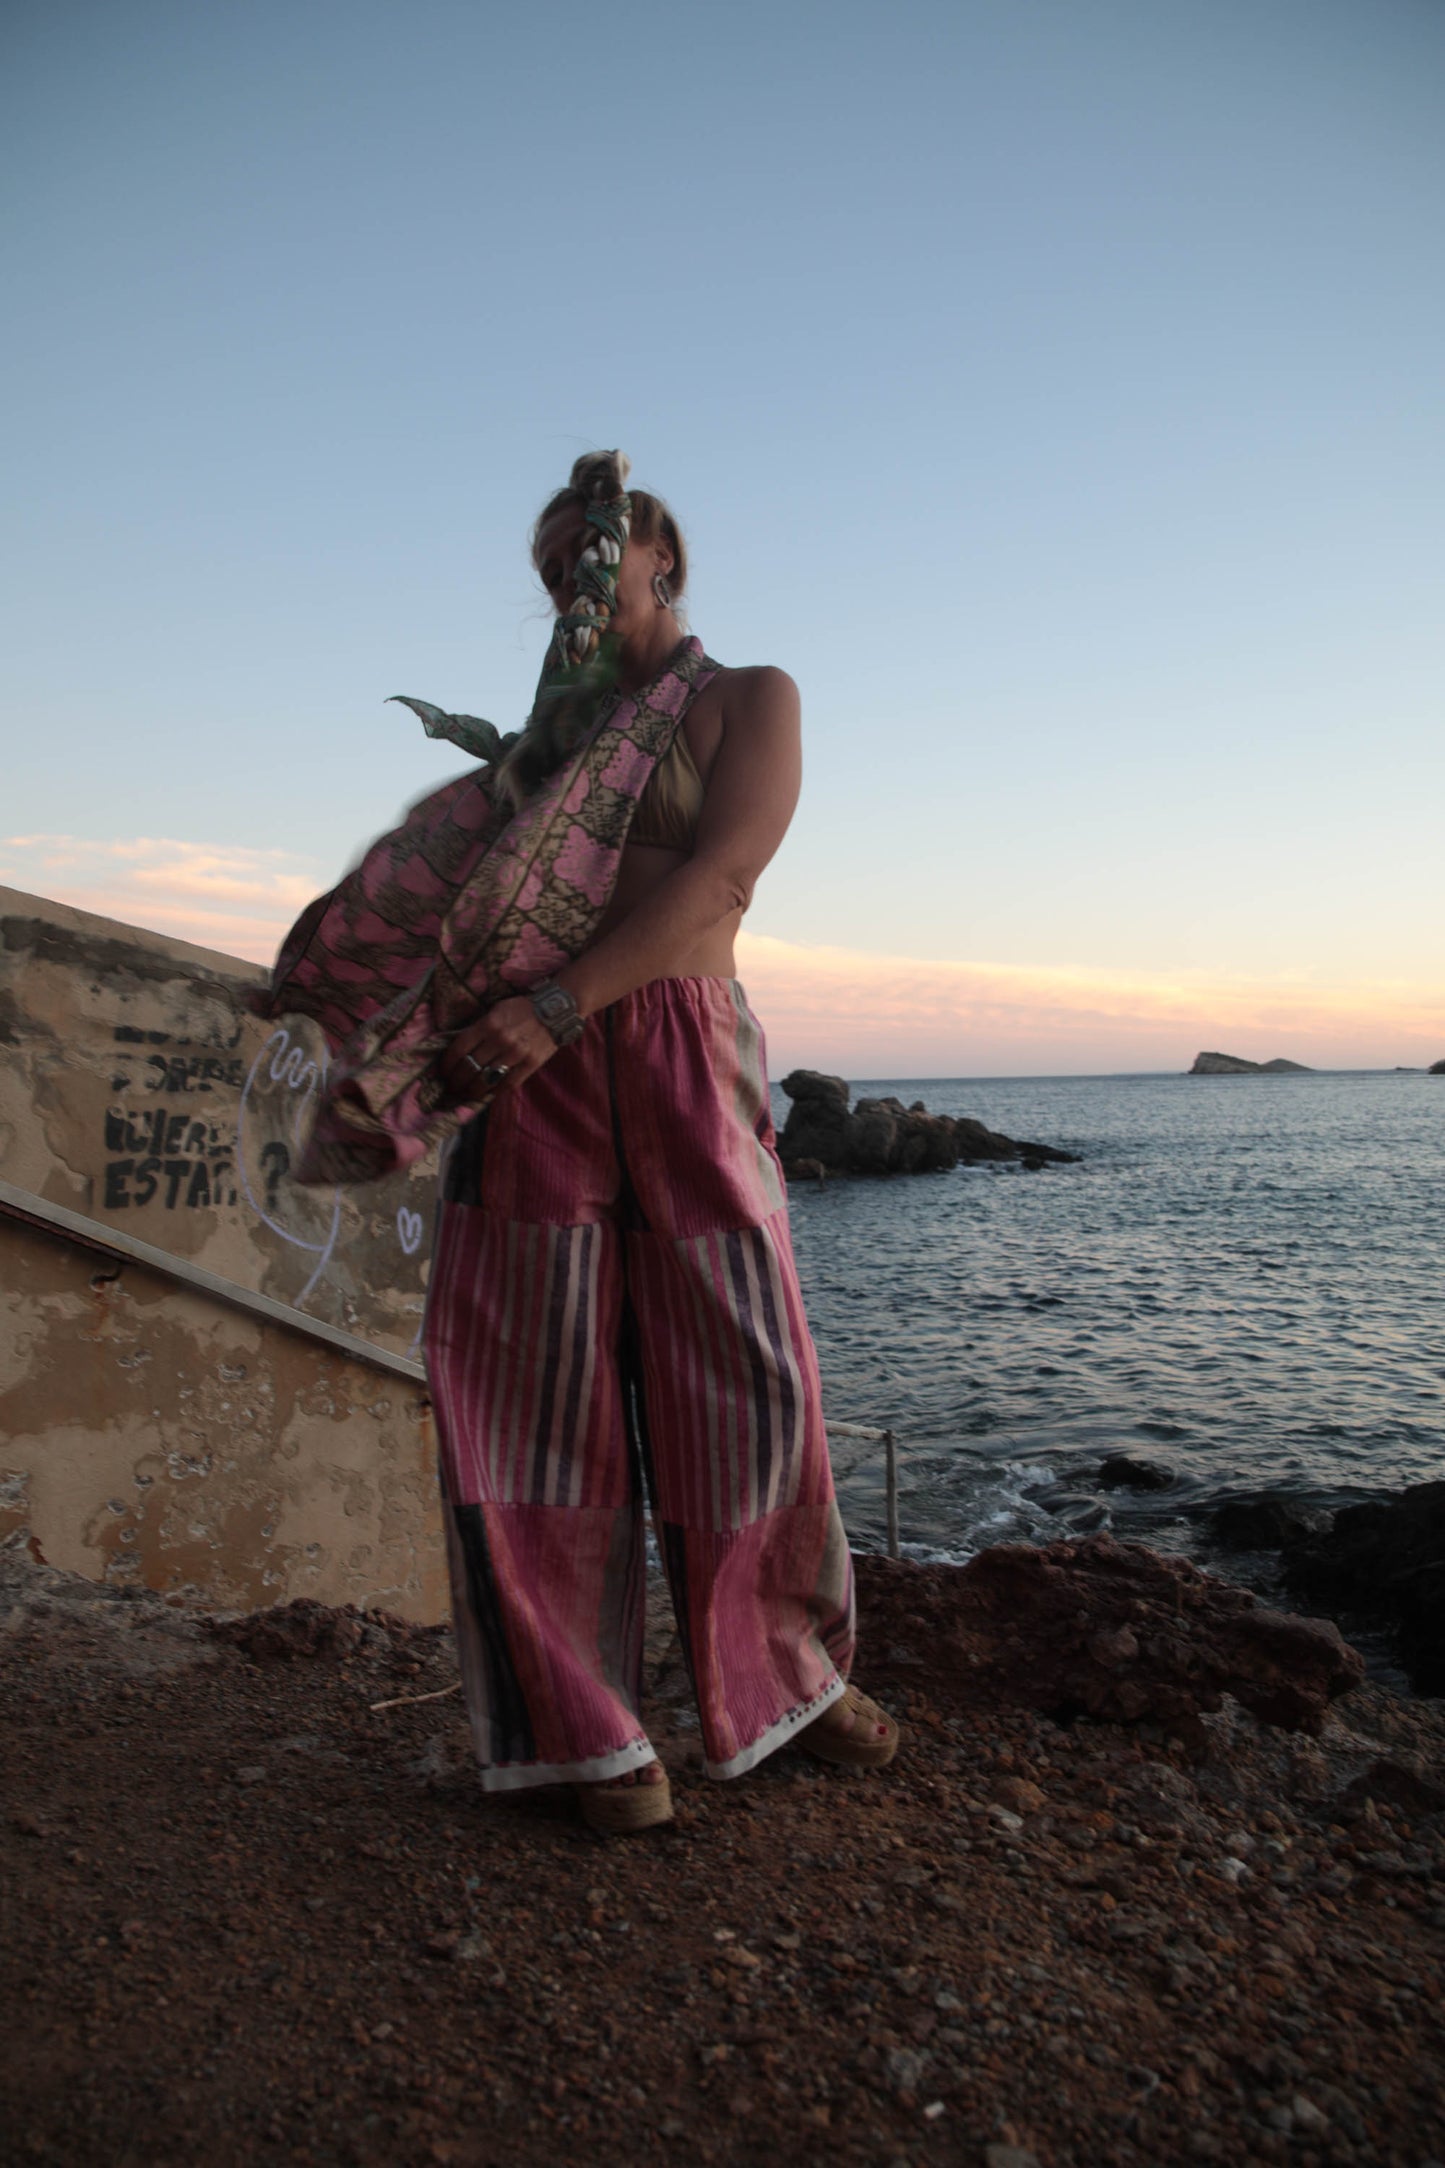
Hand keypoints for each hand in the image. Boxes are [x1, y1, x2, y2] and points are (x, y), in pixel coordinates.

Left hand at [439, 995, 564, 1104]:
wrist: (556, 1011)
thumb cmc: (522, 1009)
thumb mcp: (496, 1010)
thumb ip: (479, 1028)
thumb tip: (461, 1048)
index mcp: (488, 1024)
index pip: (459, 1049)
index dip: (448, 1065)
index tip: (444, 1072)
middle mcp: (500, 1040)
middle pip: (469, 1067)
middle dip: (456, 1081)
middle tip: (452, 1086)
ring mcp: (516, 1054)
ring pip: (486, 1080)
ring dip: (472, 1090)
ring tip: (466, 1094)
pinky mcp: (530, 1065)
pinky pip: (507, 1084)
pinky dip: (494, 1092)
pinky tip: (487, 1094)